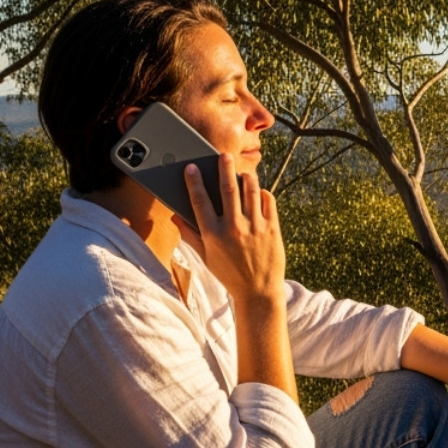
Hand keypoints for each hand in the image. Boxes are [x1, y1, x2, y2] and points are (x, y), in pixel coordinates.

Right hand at [173, 153, 284, 304]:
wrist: (258, 291)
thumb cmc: (229, 274)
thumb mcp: (206, 257)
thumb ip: (190, 235)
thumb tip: (175, 216)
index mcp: (213, 235)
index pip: (200, 201)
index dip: (194, 182)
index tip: (191, 167)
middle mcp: (234, 228)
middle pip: (228, 189)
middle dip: (225, 169)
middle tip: (224, 156)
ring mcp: (255, 227)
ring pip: (251, 191)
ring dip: (246, 178)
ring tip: (242, 173)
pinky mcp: (273, 228)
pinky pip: (269, 201)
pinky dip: (263, 193)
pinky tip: (258, 192)